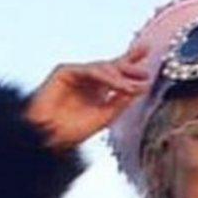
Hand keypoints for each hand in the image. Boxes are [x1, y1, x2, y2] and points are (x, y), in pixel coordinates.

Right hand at [23, 44, 150, 151]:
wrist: (49, 136)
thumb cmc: (72, 130)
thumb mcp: (106, 115)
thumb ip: (121, 100)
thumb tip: (141, 86)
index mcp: (98, 90)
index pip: (118, 74)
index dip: (132, 65)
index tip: (149, 62)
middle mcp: (88, 80)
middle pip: (111, 65)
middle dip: (129, 65)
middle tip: (144, 72)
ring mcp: (76, 74)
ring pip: (103, 68)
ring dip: (120, 77)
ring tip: (132, 87)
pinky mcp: (64, 71)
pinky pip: (89, 70)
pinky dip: (106, 76)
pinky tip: (118, 85)